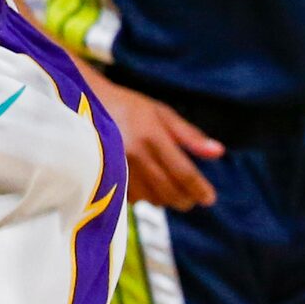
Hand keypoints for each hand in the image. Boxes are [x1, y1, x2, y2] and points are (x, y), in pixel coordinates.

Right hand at [98, 78, 221, 209]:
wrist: (85, 104)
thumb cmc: (130, 107)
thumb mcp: (162, 113)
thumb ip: (190, 135)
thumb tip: (219, 152)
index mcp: (152, 136)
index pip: (183, 172)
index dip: (199, 189)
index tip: (209, 198)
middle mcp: (134, 154)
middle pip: (167, 190)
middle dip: (184, 199)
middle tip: (191, 199)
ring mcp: (117, 166)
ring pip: (149, 197)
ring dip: (164, 199)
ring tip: (170, 192)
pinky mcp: (104, 174)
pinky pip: (130, 196)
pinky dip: (144, 197)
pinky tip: (147, 188)